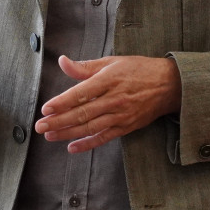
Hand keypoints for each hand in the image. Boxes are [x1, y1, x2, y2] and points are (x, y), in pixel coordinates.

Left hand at [36, 55, 180, 153]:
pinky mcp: (126, 127)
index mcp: (109, 80)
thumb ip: (85, 66)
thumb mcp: (112, 62)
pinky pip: (104, 137)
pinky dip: (88, 144)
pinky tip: (72, 147)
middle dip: (58, 121)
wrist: (169, 85)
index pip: (81, 93)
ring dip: (68, 133)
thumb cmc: (138, 70)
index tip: (45, 108)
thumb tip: (62, 61)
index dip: (62, 102)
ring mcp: (120, 115)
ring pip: (90, 127)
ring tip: (49, 135)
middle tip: (40, 126)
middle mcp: (114, 99)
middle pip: (82, 113)